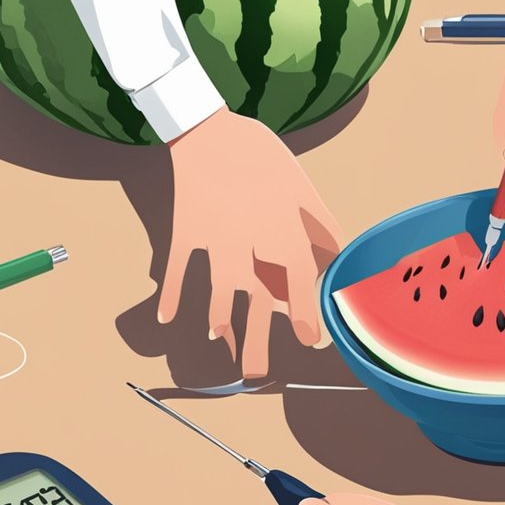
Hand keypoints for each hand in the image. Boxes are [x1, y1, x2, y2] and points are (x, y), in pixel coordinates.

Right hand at [161, 107, 341, 377]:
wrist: (212, 130)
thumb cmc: (265, 159)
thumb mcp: (303, 191)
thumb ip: (322, 230)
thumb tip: (337, 263)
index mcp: (284, 235)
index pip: (300, 289)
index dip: (306, 318)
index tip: (310, 342)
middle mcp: (251, 247)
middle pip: (257, 305)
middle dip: (258, 343)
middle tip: (257, 375)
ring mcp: (215, 242)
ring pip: (218, 292)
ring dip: (218, 319)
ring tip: (219, 341)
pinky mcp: (187, 232)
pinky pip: (178, 268)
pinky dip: (170, 292)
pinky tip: (167, 316)